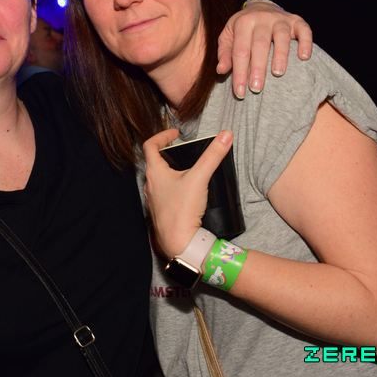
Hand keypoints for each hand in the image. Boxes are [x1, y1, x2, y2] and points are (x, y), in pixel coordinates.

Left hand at [142, 129, 233, 258]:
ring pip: (158, 178)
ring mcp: (154, 199)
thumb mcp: (200, 178)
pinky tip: (185, 191)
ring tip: (186, 168)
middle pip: (154, 161)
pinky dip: (172, 186)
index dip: (162, 135)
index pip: (150, 145)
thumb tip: (225, 135)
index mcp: (154, 172)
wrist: (178, 242)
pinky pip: (163, 193)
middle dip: (167, 153)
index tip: (175, 134)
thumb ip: (213, 156)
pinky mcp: (161, 211)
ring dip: (169, 170)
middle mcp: (150, 185)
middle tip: (182, 149)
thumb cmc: (182, 210)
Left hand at [217, 1, 311, 98]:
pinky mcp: (296, 21)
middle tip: (256, 88)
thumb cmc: (243, 28)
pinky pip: (304, 30)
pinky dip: (305, 43)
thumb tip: (221, 70)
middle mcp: (262, 19)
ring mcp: (281, 19)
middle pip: (260, 45)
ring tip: (278, 73)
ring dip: (280, 55)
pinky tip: (304, 57)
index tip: (240, 92)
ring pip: (281, 37)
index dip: (239, 73)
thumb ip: (225, 53)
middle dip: (258, 68)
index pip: (240, 51)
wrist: (261, 7)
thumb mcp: (229, 36)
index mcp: (243, 23)